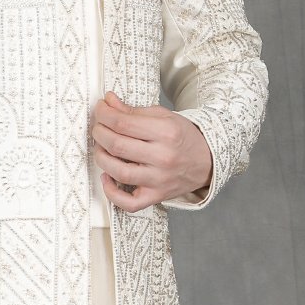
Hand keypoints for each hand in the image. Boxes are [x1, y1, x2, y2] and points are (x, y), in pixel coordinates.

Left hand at [89, 90, 212, 209]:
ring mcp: (159, 180)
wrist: (206, 161)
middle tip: (98, 128)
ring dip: (101, 158)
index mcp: (166, 132)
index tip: (100, 109)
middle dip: (99, 133)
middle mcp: (163, 157)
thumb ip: (133, 111)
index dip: (104, 114)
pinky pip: (129, 203)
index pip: (123, 123)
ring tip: (101, 148)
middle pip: (117, 145)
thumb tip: (108, 101)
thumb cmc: (182, 137)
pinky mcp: (156, 196)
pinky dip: (112, 193)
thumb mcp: (163, 117)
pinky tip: (107, 177)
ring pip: (119, 172)